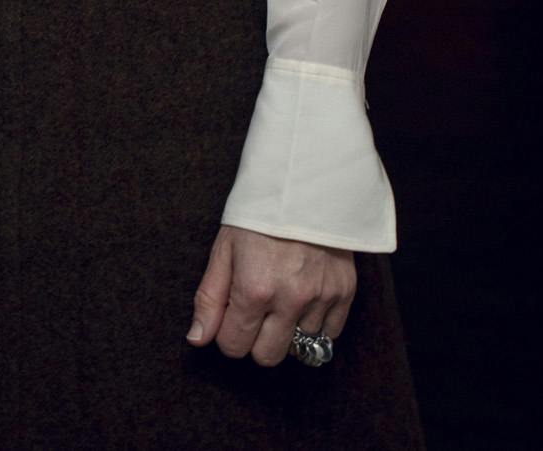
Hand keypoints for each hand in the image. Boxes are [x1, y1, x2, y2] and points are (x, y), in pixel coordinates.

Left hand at [187, 224, 353, 365]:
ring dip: (287, 330)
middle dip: (255, 341)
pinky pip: (329, 335)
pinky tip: (304, 300)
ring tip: (282, 297)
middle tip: (255, 314)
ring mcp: (321, 298)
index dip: (228, 335)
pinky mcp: (345, 293)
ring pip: (299, 347)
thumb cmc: (258, 217)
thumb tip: (198, 339)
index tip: (231, 318)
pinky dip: (314, 325)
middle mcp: (290, 299)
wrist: (305, 186)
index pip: (234, 345)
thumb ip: (209, 298)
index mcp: (254, 289)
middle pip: (267, 356)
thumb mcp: (224, 250)